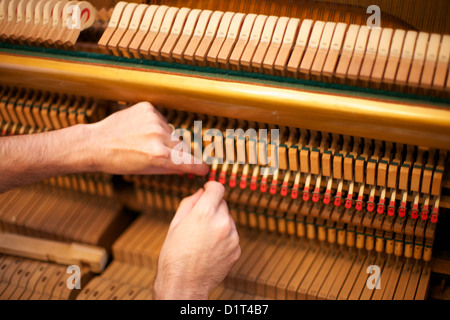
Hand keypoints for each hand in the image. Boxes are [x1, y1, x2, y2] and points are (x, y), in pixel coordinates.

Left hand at [86, 102, 208, 175]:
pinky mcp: (147, 109)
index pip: (187, 162)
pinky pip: (161, 120)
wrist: (96, 143)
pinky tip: (142, 131)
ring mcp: (153, 120)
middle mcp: (158, 136)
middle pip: (181, 146)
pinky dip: (156, 126)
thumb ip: (169, 168)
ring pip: (171, 132)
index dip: (198, 167)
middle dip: (178, 153)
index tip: (205, 169)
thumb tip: (187, 167)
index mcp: (158, 155)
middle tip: (165, 157)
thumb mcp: (145, 170)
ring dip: (165, 139)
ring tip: (146, 142)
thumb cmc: (118, 161)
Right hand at [154, 181, 240, 299]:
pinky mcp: (237, 249)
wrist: (184, 284)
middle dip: (213, 208)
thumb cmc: (175, 255)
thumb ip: (189, 202)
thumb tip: (200, 192)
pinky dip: (224, 238)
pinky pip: (232, 235)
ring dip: (219, 223)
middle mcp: (222, 222)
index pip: (217, 187)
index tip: (208, 189)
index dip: (211, 186)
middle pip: (222, 204)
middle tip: (199, 221)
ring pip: (228, 220)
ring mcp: (232, 236)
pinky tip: (210, 249)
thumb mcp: (176, 223)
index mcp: (205, 213)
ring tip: (203, 239)